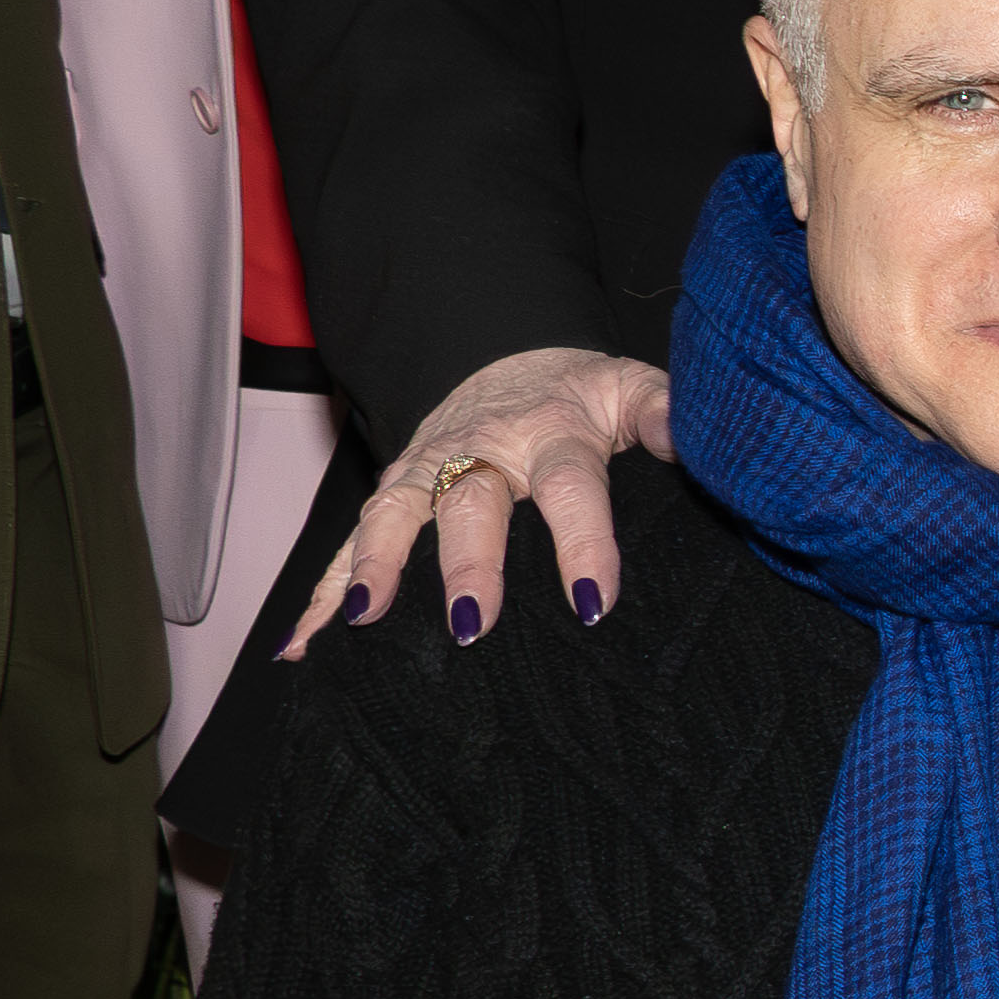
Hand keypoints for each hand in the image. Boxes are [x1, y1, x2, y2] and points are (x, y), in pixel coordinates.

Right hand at [291, 344, 666, 652]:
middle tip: (472, 624)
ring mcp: (427, 470)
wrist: (505, 352)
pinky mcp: (394, 492)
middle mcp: (479, 450)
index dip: (582, 541)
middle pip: (470, 503)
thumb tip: (697, 439)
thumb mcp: (630, 388)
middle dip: (466, 562)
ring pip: (394, 514)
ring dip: (375, 565)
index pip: (569, 487)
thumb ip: (666, 413)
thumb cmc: (579, 394)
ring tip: (366, 620)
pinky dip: (322, 591)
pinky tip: (301, 645)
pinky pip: (348, 542)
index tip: (592, 602)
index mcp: (551, 434)